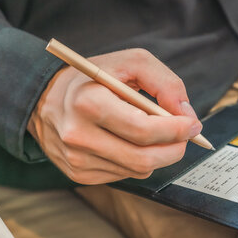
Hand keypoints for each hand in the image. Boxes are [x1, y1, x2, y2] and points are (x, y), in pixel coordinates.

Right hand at [28, 48, 201, 184]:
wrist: (44, 99)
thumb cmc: (91, 78)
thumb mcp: (128, 62)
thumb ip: (164, 82)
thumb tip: (186, 115)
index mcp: (88, 103)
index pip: (142, 130)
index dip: (175, 130)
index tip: (192, 124)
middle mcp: (78, 135)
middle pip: (143, 158)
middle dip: (174, 148)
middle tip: (185, 135)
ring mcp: (77, 159)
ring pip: (138, 170)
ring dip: (157, 154)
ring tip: (153, 133)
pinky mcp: (78, 174)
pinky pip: (124, 175)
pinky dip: (137, 161)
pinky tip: (128, 142)